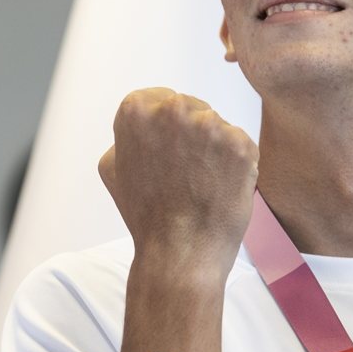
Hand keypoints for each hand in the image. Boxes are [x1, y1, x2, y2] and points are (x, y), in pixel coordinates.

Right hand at [99, 88, 258, 272]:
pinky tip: (221, 186)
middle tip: (185, 171)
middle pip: (191, 108)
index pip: (159, 99)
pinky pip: (240, 144)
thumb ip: (125, 136)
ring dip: (214, 149)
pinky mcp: (240, 144)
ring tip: (202, 182)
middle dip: (191, 135)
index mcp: (137, 110)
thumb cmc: (145, 215)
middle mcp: (174, 110)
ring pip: (217, 127)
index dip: (165, 127)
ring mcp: (210, 126)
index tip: (166, 150)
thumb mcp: (111, 168)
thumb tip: (142, 127)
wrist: (179, 252)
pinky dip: (236, 163)